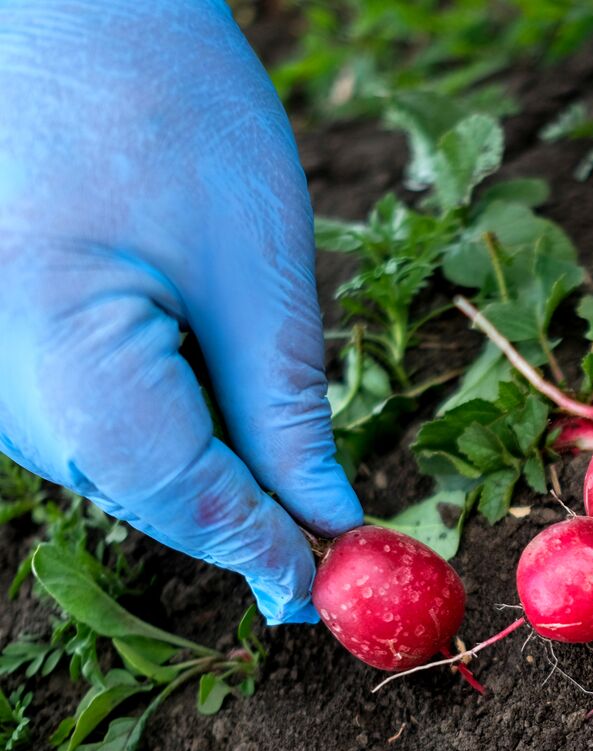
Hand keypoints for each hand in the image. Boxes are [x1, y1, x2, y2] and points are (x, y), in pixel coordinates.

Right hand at [0, 1, 361, 622]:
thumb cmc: (161, 102)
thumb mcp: (254, 269)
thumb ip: (285, 412)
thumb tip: (323, 520)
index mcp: (65, 378)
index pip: (190, 509)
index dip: (276, 555)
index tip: (344, 591)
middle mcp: (2, 392)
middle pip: (154, 494)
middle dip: (251, 515)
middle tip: (341, 538)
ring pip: (127, 458)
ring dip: (216, 463)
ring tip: (290, 452)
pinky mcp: (4, 340)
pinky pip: (98, 410)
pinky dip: (174, 413)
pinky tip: (216, 376)